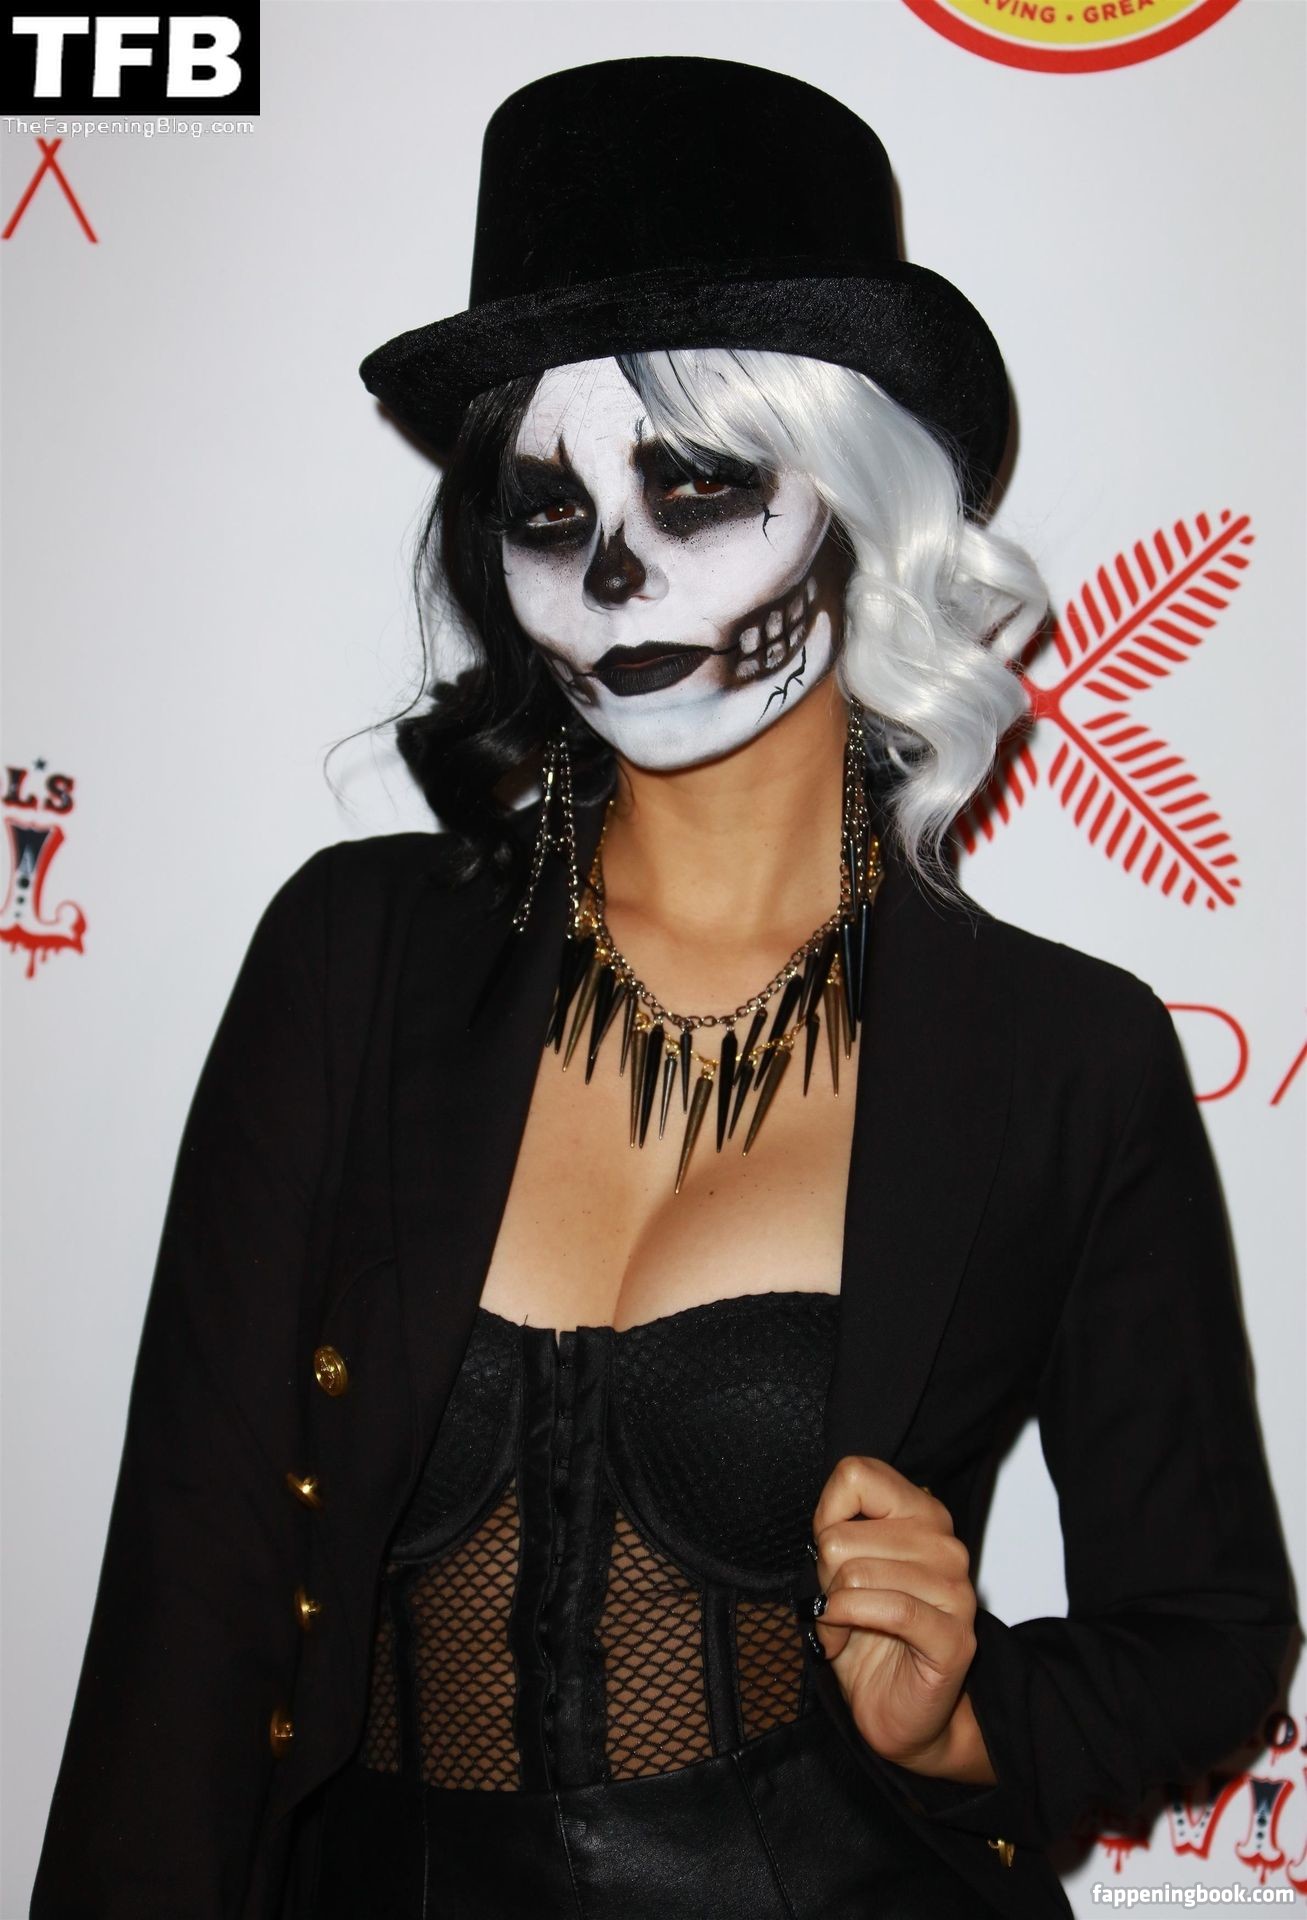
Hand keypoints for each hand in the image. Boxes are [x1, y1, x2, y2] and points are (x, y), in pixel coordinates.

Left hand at [808, 1454, 992, 1780]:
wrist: (897, 1709)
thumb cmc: (865, 1634)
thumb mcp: (839, 1570)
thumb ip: (836, 1530)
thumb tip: (826, 1522)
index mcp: (922, 1514)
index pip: (857, 1473)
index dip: (826, 1514)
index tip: (832, 1549)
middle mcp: (945, 1545)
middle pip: (842, 1534)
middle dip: (825, 1575)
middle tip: (839, 1601)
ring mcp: (956, 1591)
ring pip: (856, 1573)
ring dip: (832, 1607)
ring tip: (844, 1625)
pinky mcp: (955, 1638)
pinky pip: (886, 1609)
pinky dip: (848, 1622)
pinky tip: (843, 1638)